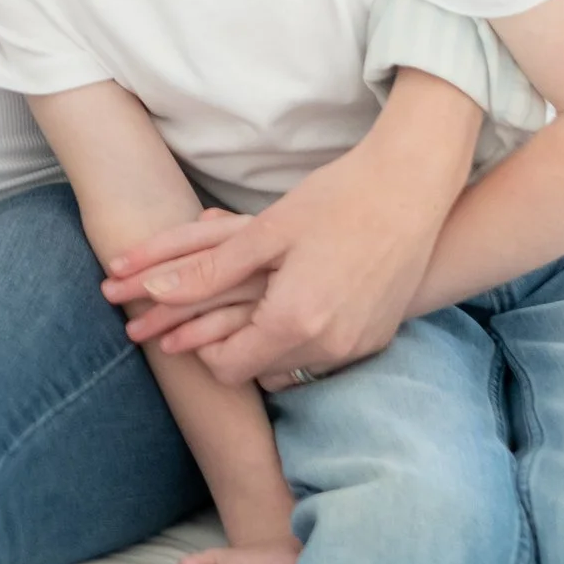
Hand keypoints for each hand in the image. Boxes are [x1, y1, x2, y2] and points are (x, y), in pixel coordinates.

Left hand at [106, 143, 448, 388]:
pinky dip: (297, 340)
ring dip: (261, 346)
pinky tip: (291, 307)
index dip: (197, 346)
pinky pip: (320, 357)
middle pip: (254, 372)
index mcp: (294, 320)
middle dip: (223, 346)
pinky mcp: (376, 338)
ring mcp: (355, 346)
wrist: (413, 191)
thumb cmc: (335, 201)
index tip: (186, 317)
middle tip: (203, 314)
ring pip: (287, 368)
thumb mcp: (264, 233)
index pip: (226, 368)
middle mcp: (327, 345)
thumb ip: (206, 271)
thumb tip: (150, 292)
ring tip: (249, 307)